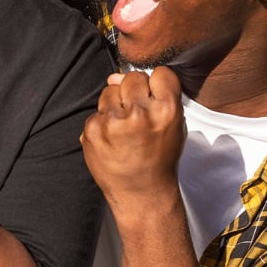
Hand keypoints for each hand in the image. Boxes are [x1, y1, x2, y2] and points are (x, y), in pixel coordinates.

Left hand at [81, 68, 186, 206]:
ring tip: (124, 128)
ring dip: (116, 104)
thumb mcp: (174, 126)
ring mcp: (113, 122)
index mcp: (167, 111)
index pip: (160, 73)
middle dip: (134, 93)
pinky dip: (102, 121)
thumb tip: (115, 76)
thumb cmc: (160, 159)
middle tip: (138, 117)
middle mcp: (140, 113)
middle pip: (132, 78)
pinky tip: (112, 139)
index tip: (155, 98)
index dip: (157, 85)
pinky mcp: (92, 130)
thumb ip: (155, 96)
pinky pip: (97, 111)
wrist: (141, 193)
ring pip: (110, 90)